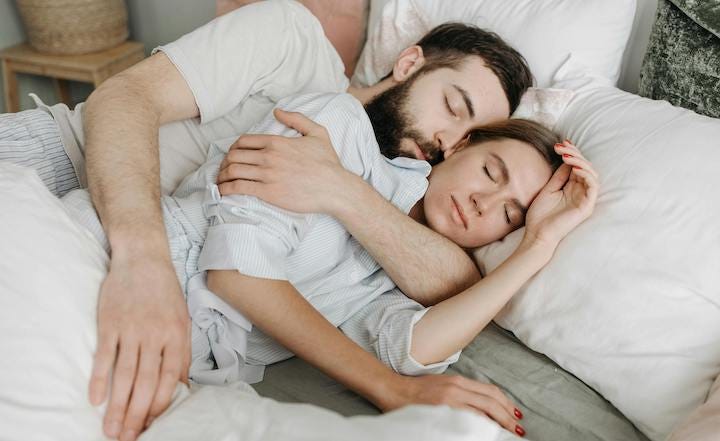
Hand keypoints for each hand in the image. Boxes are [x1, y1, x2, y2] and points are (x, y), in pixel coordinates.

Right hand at [89, 256, 190, 440]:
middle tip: (129, 438)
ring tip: (112, 429)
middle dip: (138, 414)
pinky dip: (99, 378)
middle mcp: (155, 334)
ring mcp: (132, 329)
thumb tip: (182, 385)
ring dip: (118, 405)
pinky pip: (104, 355)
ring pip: (125, 374)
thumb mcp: (182, 319)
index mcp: (176, 335)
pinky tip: (96, 399)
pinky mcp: (110, 323)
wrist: (143, 258)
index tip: (153, 425)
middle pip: (147, 382)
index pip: (170, 378)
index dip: (161, 404)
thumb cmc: (165, 291)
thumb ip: (182, 352)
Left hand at [216, 108, 353, 213]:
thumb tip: (277, 112)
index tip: (232, 156)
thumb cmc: (328, 163)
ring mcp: (267, 174)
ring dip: (222, 176)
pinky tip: (223, 192)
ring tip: (221, 182)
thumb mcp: (317, 133)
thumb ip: (297, 119)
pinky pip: (239, 188)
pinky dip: (226, 189)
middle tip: (224, 171)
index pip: (243, 141)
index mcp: (277, 142)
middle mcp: (269, 156)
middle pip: (234, 156)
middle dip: (225, 163)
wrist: (335, 188)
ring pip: (233, 171)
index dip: (233, 148)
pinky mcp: (268, 192)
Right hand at [381, 374, 525, 436]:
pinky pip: (466, 420)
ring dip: (498, 423)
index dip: (506, 403)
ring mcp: (449, 400)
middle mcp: (456, 388)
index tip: (515, 415)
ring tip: (509, 434)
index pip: (490, 391)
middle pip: (490, 402)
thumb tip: (482, 407)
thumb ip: (461, 392)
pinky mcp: (441, 411)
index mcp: (458, 381)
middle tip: (518, 429)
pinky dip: (480, 427)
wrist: (393, 390)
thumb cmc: (417, 389)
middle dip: (507, 416)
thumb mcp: (443, 385)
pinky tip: (486, 433)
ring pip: (482, 412)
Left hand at [523, 140, 598, 247]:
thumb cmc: (540, 215)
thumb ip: (559, 176)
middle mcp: (581, 192)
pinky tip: (574, 168)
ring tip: (566, 156)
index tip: (560, 144)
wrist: (537, 234)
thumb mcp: (548, 189)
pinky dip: (586, 174)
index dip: (571, 153)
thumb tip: (566, 159)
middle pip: (585, 167)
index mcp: (572, 188)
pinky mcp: (587, 206)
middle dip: (575, 154)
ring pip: (591, 174)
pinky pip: (593, 186)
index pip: (576, 166)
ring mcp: (585, 199)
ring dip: (580, 162)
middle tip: (562, 146)